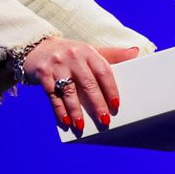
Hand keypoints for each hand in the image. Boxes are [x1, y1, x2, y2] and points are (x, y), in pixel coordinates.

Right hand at [22, 38, 139, 130]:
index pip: (103, 71)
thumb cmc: (71, 53)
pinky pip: (53, 95)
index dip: (111, 89)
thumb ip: (112, 54)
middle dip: (97, 104)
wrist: (38, 47)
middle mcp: (73, 56)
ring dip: (76, 111)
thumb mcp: (90, 51)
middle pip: (88, 83)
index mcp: (88, 51)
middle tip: (104, 120)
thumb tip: (136, 52)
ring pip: (69, 91)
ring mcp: (57, 65)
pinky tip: (65, 121)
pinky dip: (59, 110)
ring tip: (81, 126)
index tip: (116, 105)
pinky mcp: (43, 74)